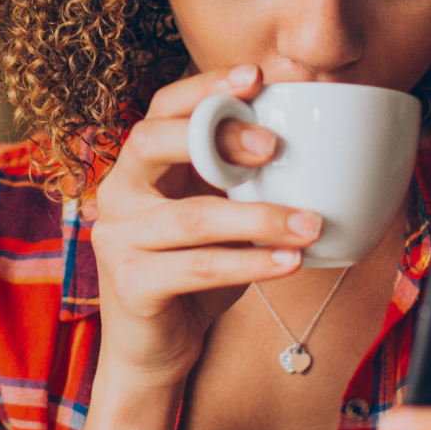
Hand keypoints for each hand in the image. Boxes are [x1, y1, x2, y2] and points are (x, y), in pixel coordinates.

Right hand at [86, 65, 321, 390]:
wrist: (154, 353)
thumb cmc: (193, 278)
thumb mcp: (218, 219)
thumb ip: (240, 183)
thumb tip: (312, 145)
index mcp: (139, 168)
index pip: (162, 109)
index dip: (205, 87)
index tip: (256, 76)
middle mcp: (117, 194)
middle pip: (152, 141)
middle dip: (218, 135)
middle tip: (276, 147)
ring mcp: (117, 240)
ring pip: (192, 216)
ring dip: (259, 217)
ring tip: (310, 223)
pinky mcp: (131, 285)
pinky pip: (199, 267)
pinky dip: (250, 263)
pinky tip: (290, 262)